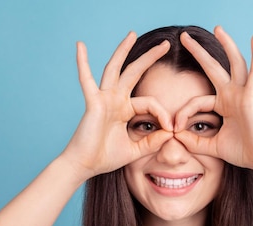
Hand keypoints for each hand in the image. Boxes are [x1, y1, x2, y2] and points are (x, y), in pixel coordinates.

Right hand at [62, 32, 173, 178]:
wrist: (85, 166)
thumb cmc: (105, 158)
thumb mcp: (136, 150)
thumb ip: (153, 142)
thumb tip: (171, 132)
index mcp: (125, 110)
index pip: (150, 103)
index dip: (164, 115)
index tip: (172, 129)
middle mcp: (115, 100)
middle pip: (135, 73)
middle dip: (150, 58)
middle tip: (166, 44)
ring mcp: (103, 99)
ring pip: (115, 69)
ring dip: (124, 50)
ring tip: (132, 33)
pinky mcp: (93, 102)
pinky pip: (86, 80)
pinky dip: (82, 63)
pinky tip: (80, 46)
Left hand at [174, 26, 252, 176]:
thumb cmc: (242, 152)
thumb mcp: (212, 147)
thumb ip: (193, 141)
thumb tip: (174, 136)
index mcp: (223, 105)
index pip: (196, 102)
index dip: (182, 114)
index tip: (173, 128)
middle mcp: (232, 95)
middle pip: (213, 68)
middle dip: (198, 52)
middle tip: (183, 37)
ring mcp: (243, 94)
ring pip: (234, 63)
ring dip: (226, 44)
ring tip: (217, 28)